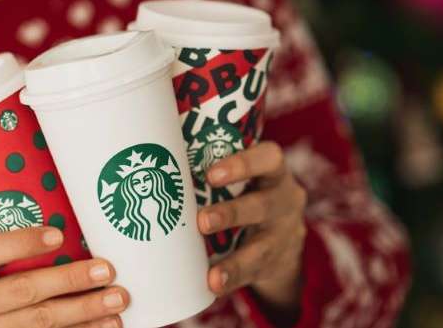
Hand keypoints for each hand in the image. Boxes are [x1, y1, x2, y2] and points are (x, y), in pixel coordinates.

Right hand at [0, 227, 128, 327]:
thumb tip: (72, 216)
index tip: (58, 235)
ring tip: (117, 299)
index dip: (21, 243)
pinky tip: (108, 323)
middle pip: (23, 290)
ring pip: (41, 323)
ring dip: (85, 310)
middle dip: (69, 279)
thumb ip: (12, 245)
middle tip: (106, 270)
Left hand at [197, 142, 306, 307]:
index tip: (211, 174)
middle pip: (263, 205)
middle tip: (202, 221)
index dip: (242, 165)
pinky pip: (255, 272)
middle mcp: (284, 200)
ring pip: (262, 246)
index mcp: (273, 171)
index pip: (268, 158)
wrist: (284, 237)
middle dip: (232, 213)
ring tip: (211, 273)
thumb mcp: (244, 176)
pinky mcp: (276, 262)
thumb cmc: (246, 193)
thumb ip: (212, 165)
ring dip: (235, 260)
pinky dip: (233, 279)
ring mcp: (283, 234)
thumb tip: (158, 158)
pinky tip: (214, 285)